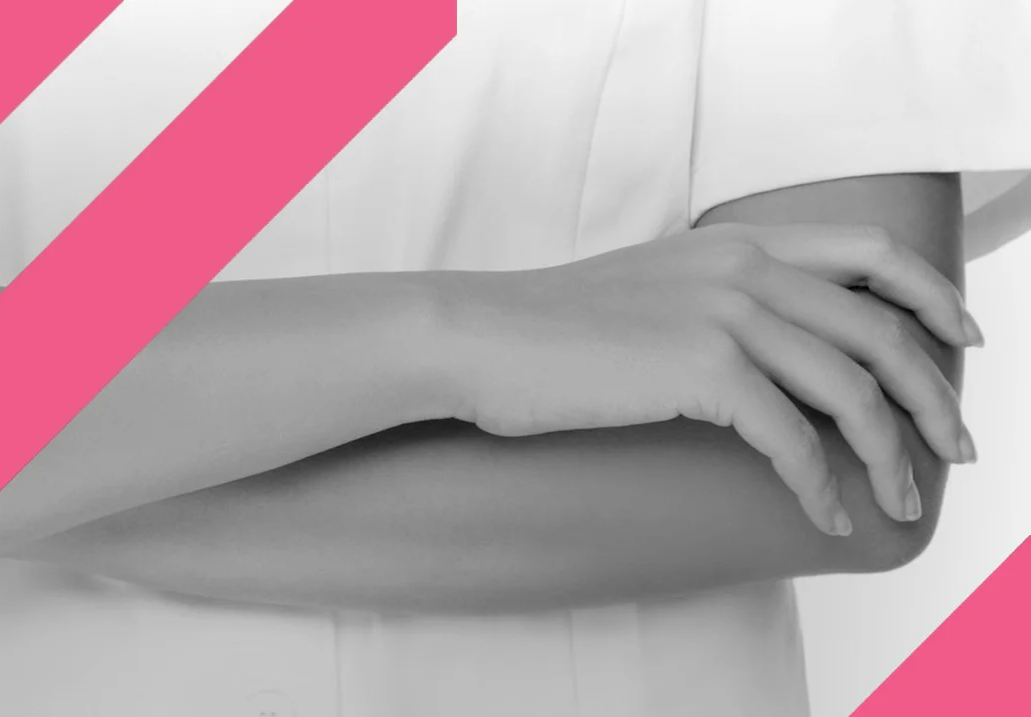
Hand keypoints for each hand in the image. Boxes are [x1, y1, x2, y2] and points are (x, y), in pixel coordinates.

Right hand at [439, 223, 978, 535]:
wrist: (476, 337)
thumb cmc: (546, 328)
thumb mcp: (647, 289)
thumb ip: (711, 298)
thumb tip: (761, 351)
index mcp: (735, 243)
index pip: (868, 249)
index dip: (930, 293)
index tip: (961, 337)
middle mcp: (743, 267)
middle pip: (880, 328)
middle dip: (933, 395)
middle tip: (954, 446)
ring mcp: (725, 314)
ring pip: (851, 388)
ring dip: (891, 453)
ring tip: (902, 498)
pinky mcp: (702, 370)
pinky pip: (793, 438)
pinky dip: (820, 485)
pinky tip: (825, 515)